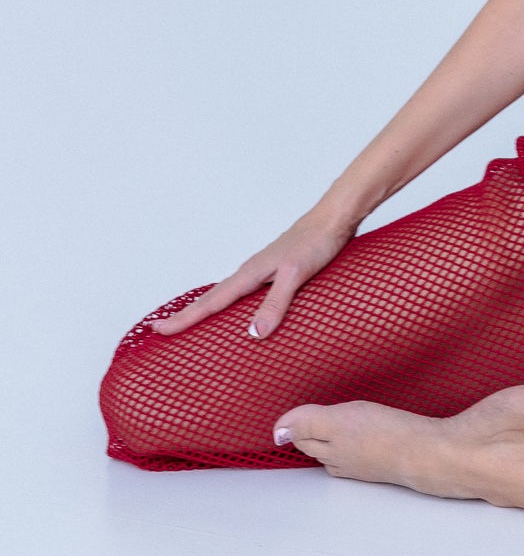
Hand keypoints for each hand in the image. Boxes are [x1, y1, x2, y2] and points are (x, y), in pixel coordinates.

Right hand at [150, 212, 354, 339]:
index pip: (210, 302)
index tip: (159, 329)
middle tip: (163, 330)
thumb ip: (276, 303)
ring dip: (207, 310)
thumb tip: (253, 334)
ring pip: (226, 296)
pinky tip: (238, 313)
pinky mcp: (275, 273)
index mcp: (249, 274)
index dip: (185, 318)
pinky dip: (231, 305)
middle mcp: (250, 272)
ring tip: (191, 325)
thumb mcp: (296, 275)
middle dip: (187, 316)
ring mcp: (262, 272)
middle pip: (212, 299)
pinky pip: (244, 294)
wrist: (333, 220)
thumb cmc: (316, 244)